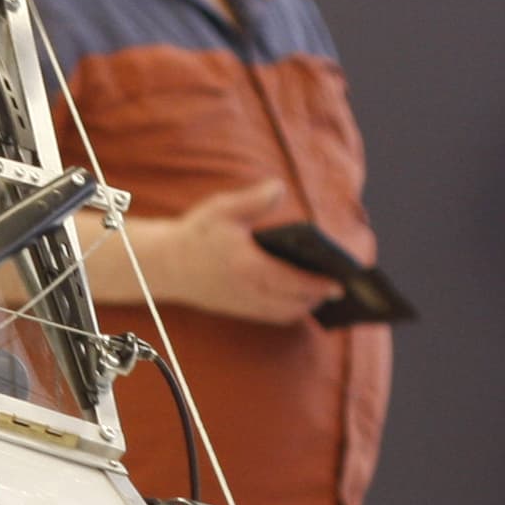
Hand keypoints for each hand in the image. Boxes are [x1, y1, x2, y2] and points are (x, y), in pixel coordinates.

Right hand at [113, 179, 330, 328]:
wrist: (164, 265)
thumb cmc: (196, 235)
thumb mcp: (223, 209)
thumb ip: (254, 200)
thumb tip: (278, 188)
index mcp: (248, 267)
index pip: (293, 281)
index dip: (319, 284)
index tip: (340, 281)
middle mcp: (247, 290)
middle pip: (293, 303)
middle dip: (317, 297)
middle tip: (338, 287)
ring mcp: (241, 304)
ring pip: (283, 313)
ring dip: (305, 306)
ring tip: (322, 294)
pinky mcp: (236, 309)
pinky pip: (270, 316)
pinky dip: (288, 311)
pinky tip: (299, 301)